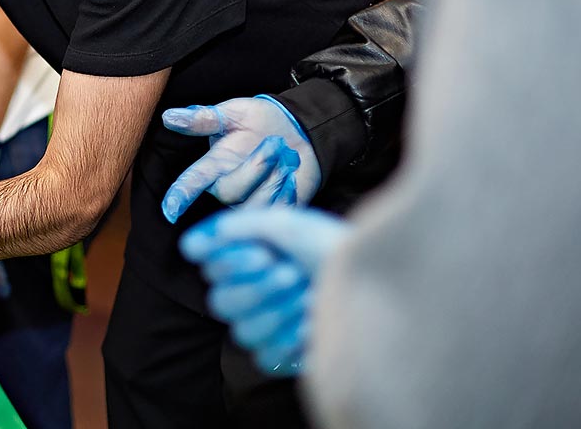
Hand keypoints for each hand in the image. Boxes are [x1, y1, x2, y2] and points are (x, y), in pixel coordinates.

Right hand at [160, 96, 320, 221]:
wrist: (300, 131)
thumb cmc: (262, 121)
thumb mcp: (234, 113)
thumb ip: (204, 118)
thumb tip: (169, 116)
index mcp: (214, 164)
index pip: (192, 182)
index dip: (180, 195)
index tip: (170, 210)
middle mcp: (227, 186)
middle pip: (229, 192)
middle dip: (255, 168)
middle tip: (275, 144)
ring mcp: (250, 201)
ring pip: (255, 205)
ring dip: (275, 178)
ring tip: (285, 158)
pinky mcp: (274, 210)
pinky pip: (277, 210)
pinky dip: (288, 191)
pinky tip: (291, 176)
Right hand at [179, 207, 349, 375]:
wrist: (379, 285)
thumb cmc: (336, 249)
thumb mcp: (289, 224)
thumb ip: (242, 226)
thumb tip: (201, 240)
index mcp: (246, 257)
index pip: (209, 265)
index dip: (228, 262)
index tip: (261, 254)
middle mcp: (249, 291)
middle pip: (220, 302)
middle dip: (258, 287)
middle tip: (293, 274)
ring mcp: (264, 326)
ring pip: (242, 330)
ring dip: (279, 311)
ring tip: (311, 297)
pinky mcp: (282, 356)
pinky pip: (265, 355)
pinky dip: (291, 339)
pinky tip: (313, 326)